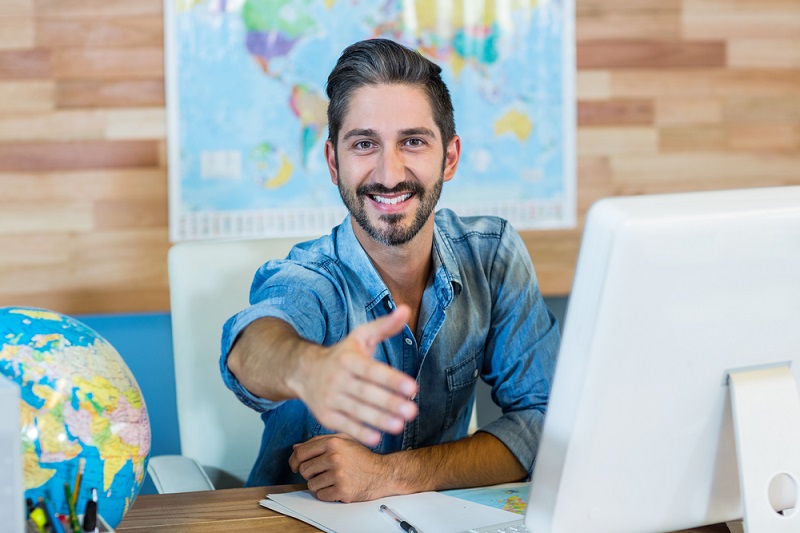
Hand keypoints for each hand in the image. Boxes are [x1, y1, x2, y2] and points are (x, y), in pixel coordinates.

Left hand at [290, 434, 391, 501]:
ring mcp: (338, 474)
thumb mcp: (343, 440)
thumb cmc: (362, 456)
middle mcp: (334, 457)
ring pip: (311, 484)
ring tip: (331, 479)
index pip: (301, 453)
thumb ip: (319, 441)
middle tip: (321, 472)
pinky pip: (321, 495)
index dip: (294, 461)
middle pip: (304, 469)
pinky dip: (326, 494)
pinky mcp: (342, 490)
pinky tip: (336, 487)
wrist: (382, 473)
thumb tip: (296, 448)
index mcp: (332, 442)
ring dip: (318, 484)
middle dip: (309, 473)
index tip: (295, 466)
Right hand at [291, 305, 418, 445]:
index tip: (413, 387)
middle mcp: (338, 379)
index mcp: (348, 359)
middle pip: (366, 393)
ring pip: (357, 411)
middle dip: (389, 403)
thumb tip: (406, 309)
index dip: (392, 380)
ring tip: (400, 426)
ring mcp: (330, 399)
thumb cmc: (342, 354)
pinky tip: (378, 438)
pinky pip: (345, 426)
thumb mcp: (360, 336)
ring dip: (379, 420)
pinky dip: (360, 433)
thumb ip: (385, 326)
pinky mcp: (326, 416)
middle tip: (412, 411)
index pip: (373, 371)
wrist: (303, 371)